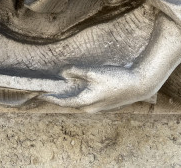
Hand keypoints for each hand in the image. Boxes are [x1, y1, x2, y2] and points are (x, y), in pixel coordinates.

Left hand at [39, 65, 157, 112]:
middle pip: (72, 104)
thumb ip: (78, 72)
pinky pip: (88, 101)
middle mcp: (91, 108)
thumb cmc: (117, 79)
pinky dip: (81, 95)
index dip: (53, 98)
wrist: (138, 85)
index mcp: (87, 102)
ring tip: (63, 89)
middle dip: (61, 98)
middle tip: (50, 91)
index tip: (42, 95)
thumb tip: (63, 72)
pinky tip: (81, 88)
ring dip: (71, 97)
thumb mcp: (95, 73)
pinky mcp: (105, 103)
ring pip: (81, 103)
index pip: (64, 102)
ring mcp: (99, 107)